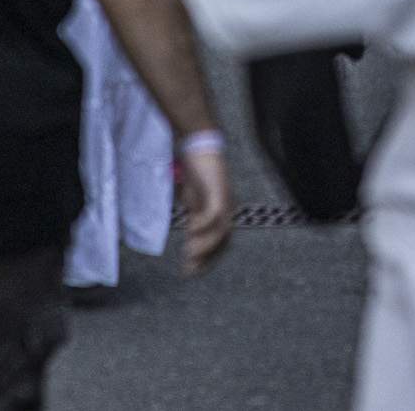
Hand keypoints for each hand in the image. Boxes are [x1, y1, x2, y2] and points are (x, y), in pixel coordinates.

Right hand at [176, 144, 233, 273]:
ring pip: (221, 230)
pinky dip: (204, 224)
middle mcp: (226, 208)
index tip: (191, 271)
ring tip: (188, 253)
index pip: (221, 242)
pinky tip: (191, 230)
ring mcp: (224, 199)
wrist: (199, 144)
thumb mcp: (194, 198)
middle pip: (223, 240)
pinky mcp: (218, 189)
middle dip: (207, 257)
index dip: (208, 258)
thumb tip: (193, 234)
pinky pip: (215, 212)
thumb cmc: (196, 171)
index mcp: (221, 212)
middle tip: (189, 270)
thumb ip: (195, 215)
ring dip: (205, 244)